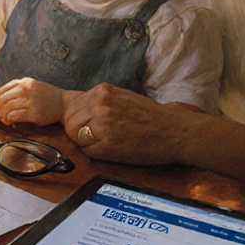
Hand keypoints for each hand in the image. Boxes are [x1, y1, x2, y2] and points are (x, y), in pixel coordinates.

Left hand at [0, 77, 68, 126]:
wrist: (65, 103)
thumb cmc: (48, 97)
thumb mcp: (33, 86)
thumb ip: (18, 90)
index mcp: (24, 82)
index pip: (2, 90)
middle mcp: (26, 89)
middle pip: (2, 99)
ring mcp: (30, 101)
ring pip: (6, 108)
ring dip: (2, 116)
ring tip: (4, 120)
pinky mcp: (34, 113)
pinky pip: (14, 116)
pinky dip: (8, 120)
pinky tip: (10, 122)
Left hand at [62, 83, 195, 164]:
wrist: (175, 132)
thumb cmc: (152, 117)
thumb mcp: (123, 97)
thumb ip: (100, 101)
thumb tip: (78, 110)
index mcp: (103, 90)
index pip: (72, 106)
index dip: (77, 119)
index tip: (87, 126)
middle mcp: (100, 103)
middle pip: (69, 120)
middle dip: (77, 131)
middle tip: (94, 138)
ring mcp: (103, 123)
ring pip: (74, 135)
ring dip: (84, 142)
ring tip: (104, 143)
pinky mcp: (108, 144)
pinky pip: (87, 151)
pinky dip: (94, 153)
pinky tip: (111, 150)